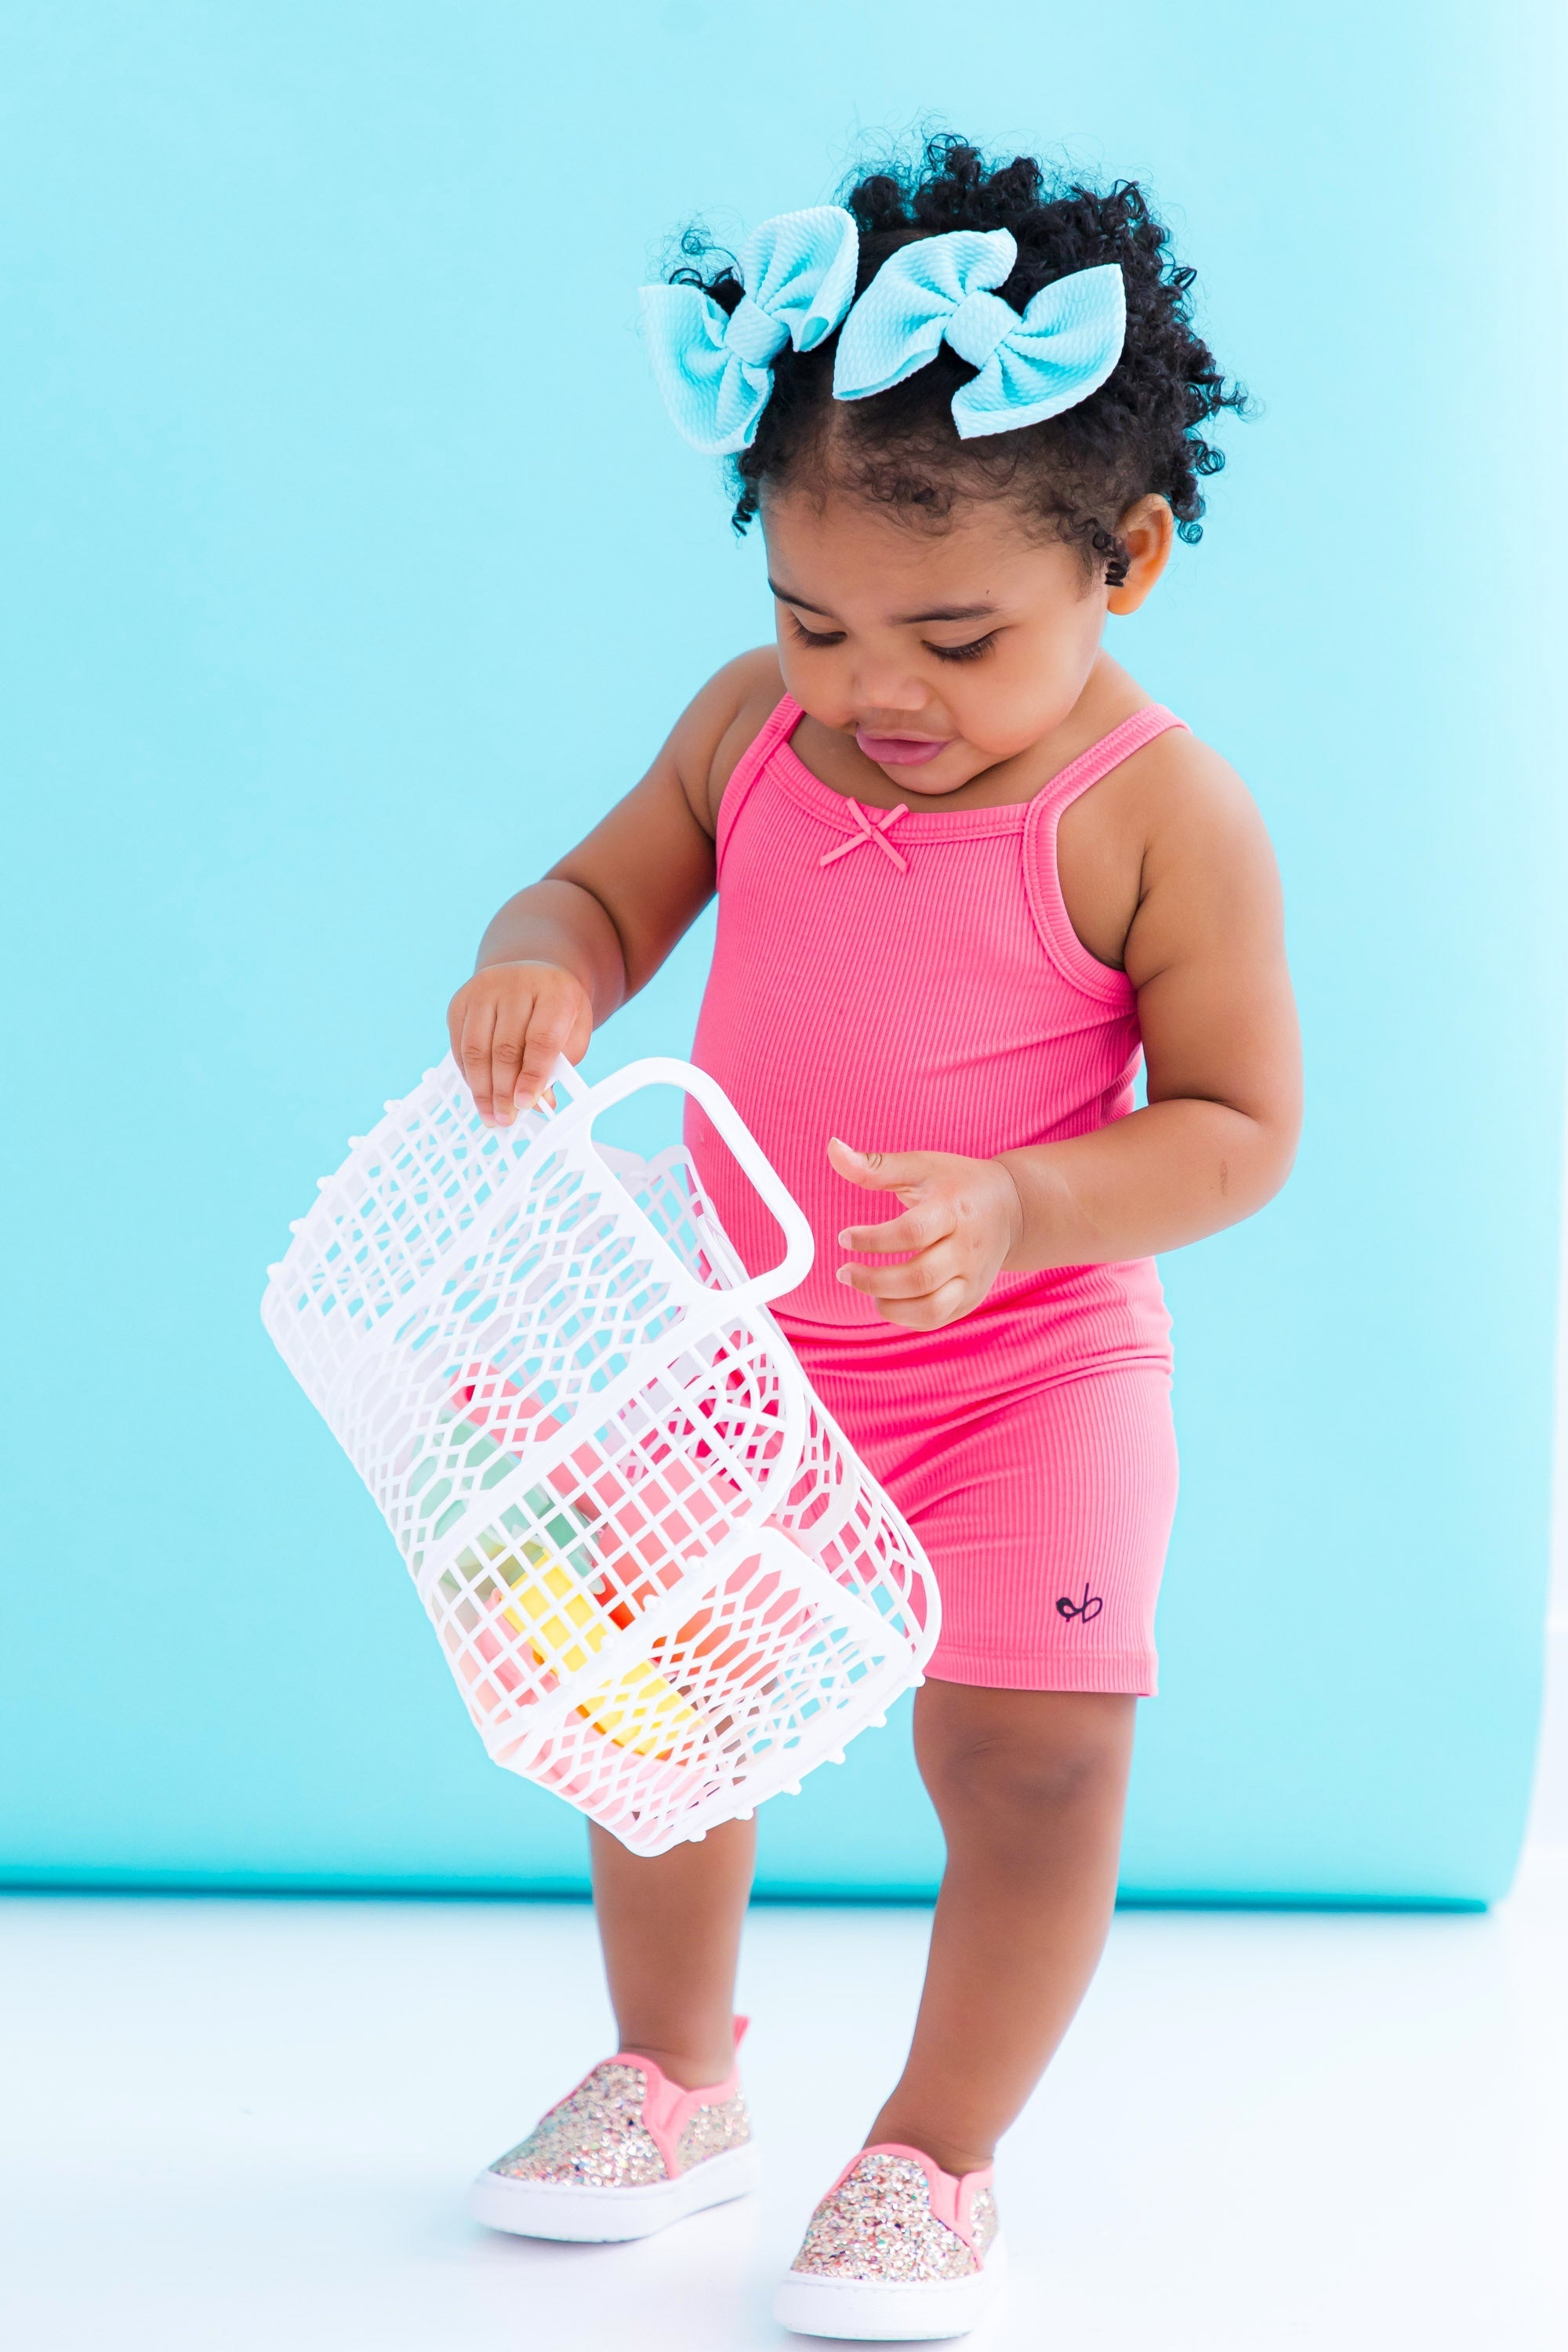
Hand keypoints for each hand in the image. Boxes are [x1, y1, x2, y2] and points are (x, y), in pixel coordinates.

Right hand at [447, 960, 592, 1125]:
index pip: (541, 1039)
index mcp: (554, 992)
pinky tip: (479, 1093)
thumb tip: (537, 1104)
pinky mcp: (461, 999)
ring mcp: (484, 989)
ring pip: (476, 1048)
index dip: (532, 1076)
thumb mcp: (572, 1035)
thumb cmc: (557, 1012)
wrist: (534, 974)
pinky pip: (459, 1044)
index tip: (525, 1104)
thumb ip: (558, 1068)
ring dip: (482, 1088)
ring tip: (490, 1115)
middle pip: (505, 1047)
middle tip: (506, 1119)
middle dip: (504, 1090)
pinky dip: (468, 1074)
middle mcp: (516, 984)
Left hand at [828, 1138, 1024, 1328]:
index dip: (872, 1240)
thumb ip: (875, 1165)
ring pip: (931, 1309)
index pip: (912, 1233)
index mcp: (954, 1211)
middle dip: (873, 1281)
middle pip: (920, 1277)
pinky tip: (887, 1299)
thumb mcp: (921, 1166)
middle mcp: (968, 1249)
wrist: (1011, 1208)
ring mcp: (972, 1279)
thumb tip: (833, 1149)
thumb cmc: (959, 1184)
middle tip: (845, 1271)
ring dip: (889, 1306)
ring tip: (867, 1290)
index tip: (845, 1237)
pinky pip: (936, 1320)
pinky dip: (905, 1317)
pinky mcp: (971, 1298)